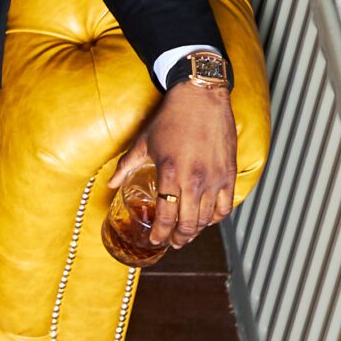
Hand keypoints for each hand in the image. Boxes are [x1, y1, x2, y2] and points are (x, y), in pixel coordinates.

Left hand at [111, 80, 238, 249]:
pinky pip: (225, 206)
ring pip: (207, 218)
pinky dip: (216, 217)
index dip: (160, 234)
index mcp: (170, 174)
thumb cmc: (170, 118)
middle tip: (172, 242)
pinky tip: (207, 218)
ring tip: (187, 234)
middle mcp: (194, 180)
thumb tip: (111, 184)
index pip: (165, 216)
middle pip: (188, 223)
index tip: (155, 241)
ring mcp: (215, 179)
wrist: (201, 98)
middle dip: (178, 238)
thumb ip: (126, 166)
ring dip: (196, 231)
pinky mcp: (229, 174)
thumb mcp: (144, 142)